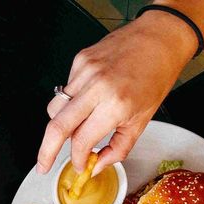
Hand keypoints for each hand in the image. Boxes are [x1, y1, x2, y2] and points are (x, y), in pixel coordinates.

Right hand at [36, 11, 195, 174]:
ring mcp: (85, 71)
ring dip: (60, 125)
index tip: (79, 165)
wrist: (160, 38)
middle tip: (43, 166)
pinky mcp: (80, 60)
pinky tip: (88, 99)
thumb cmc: (156, 77)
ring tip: (75, 128)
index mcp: (115, 105)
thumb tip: (97, 165)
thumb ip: (118, 148)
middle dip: (46, 151)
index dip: (77, 159)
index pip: (82, 140)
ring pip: (55, 108)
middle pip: (56, 126)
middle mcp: (96, 87)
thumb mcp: (142, 121)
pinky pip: (65, 90)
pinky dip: (71, 102)